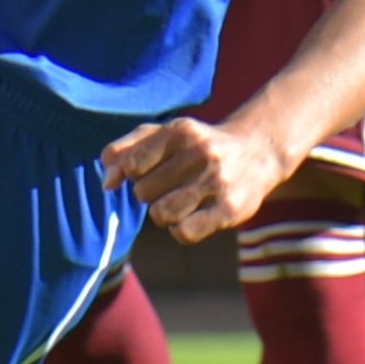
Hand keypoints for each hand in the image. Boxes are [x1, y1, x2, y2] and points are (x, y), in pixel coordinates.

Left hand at [99, 111, 291, 244]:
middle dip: (151, 193)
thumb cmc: (197, 145)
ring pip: (161, 214)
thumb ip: (126, 151)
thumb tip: (106, 183)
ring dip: (164, 213)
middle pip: (143, 193)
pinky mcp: (229, 210)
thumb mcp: (163, 135)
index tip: (150, 169)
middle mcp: (200, 153)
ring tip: (181, 201)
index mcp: (180, 131)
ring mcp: (216, 182)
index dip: (134, 173)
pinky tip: (193, 216)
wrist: (257, 152)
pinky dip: (181, 229)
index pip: (132, 165)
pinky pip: (183, 233)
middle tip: (171, 184)